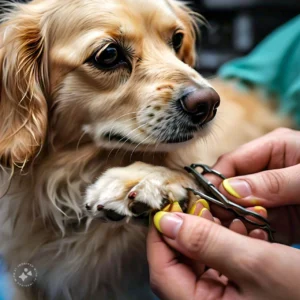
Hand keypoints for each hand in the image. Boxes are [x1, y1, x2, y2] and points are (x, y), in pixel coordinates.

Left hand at [147, 210, 299, 299]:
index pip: (162, 271)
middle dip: (190, 229)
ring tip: (231, 215)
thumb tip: (166, 221)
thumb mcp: (256, 264)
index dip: (159, 237)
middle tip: (201, 204)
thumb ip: (207, 242)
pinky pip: (224, 264)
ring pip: (203, 260)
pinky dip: (231, 244)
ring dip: (213, 233)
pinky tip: (250, 231)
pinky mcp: (240, 293)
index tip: (167, 207)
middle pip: (181, 263)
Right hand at [208, 128, 299, 243]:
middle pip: (231, 185)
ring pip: (239, 206)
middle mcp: (267, 171)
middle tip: (214, 222)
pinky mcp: (278, 216)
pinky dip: (248, 232)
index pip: (232, 161)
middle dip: (222, 203)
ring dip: (233, 220)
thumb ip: (274, 182)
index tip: (207, 200)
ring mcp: (271, 195)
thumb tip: (230, 188)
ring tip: (230, 233)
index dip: (216, 180)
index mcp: (273, 149)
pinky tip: (246, 239)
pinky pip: (254, 223)